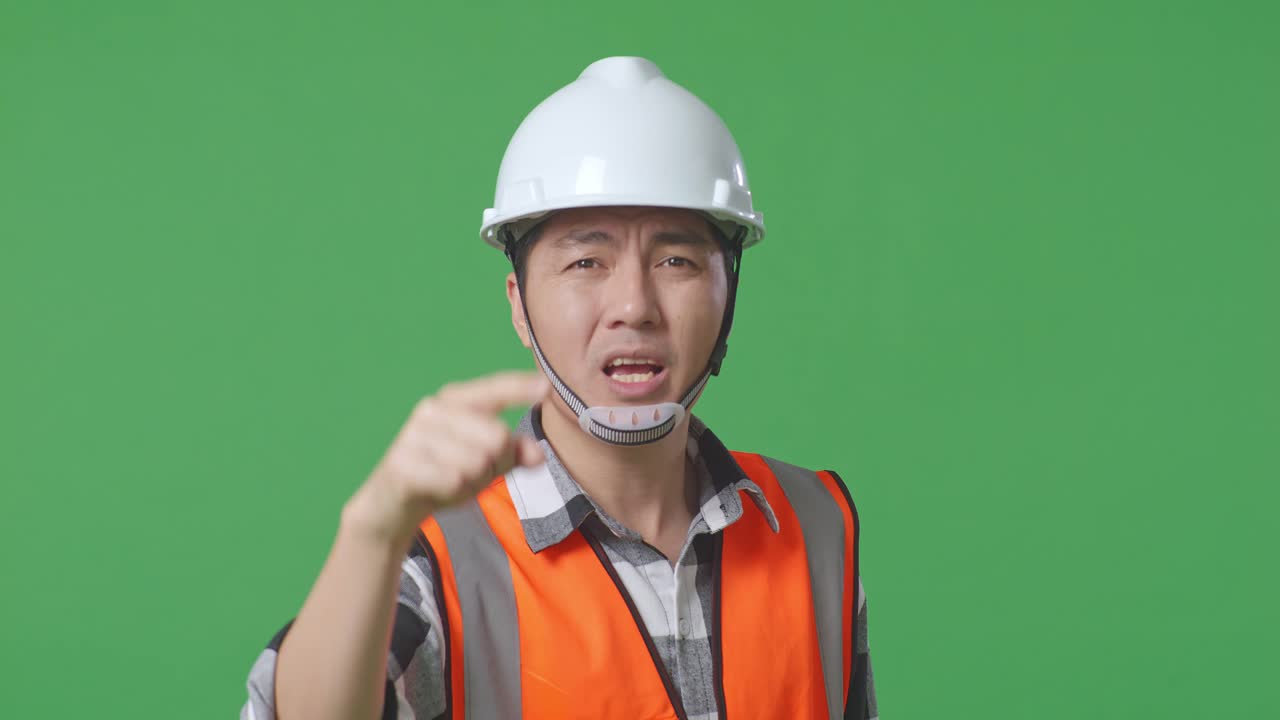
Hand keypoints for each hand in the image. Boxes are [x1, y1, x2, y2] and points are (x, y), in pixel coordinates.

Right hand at [344, 370, 549, 541]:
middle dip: (494, 465)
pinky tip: (437, 490)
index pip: (494, 390)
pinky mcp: (402, 462)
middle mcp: (432, 409)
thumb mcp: (484, 464)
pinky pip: (453, 479)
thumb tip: (538, 455)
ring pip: (477, 462)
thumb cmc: (442, 473)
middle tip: (469, 473)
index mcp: (454, 401)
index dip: (520, 388)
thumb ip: (513, 455)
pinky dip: (453, 492)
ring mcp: (414, 434)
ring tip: (451, 481)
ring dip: (472, 482)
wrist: (390, 505)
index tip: (546, 387)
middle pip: (497, 437)